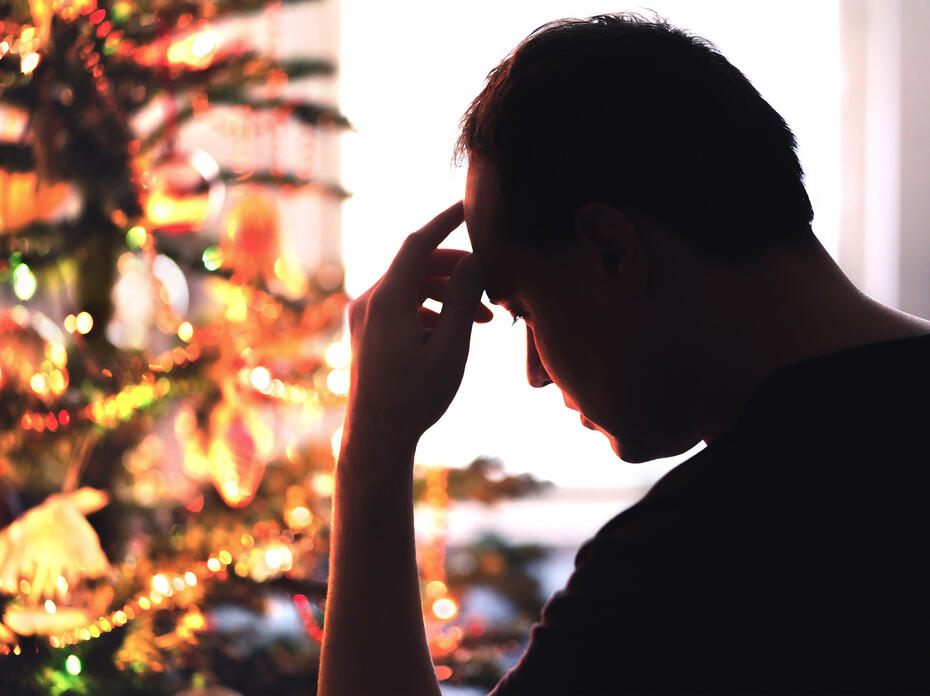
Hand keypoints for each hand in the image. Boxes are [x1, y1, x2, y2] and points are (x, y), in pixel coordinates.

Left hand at [345, 201, 491, 447]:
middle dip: (458, 269)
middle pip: (417, 265)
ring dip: (449, 294)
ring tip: (487, 318)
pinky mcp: (367, 332)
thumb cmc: (415, 398)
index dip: (447, 220)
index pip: (419, 243)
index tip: (471, 205)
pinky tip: (457, 331)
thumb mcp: (451, 349)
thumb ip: (464, 301)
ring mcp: (365, 316)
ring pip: (412, 287)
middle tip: (493, 282)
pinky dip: (431, 310)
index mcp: (388, 300)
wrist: (377, 438)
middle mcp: (370, 301)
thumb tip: (474, 261)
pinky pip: (402, 306)